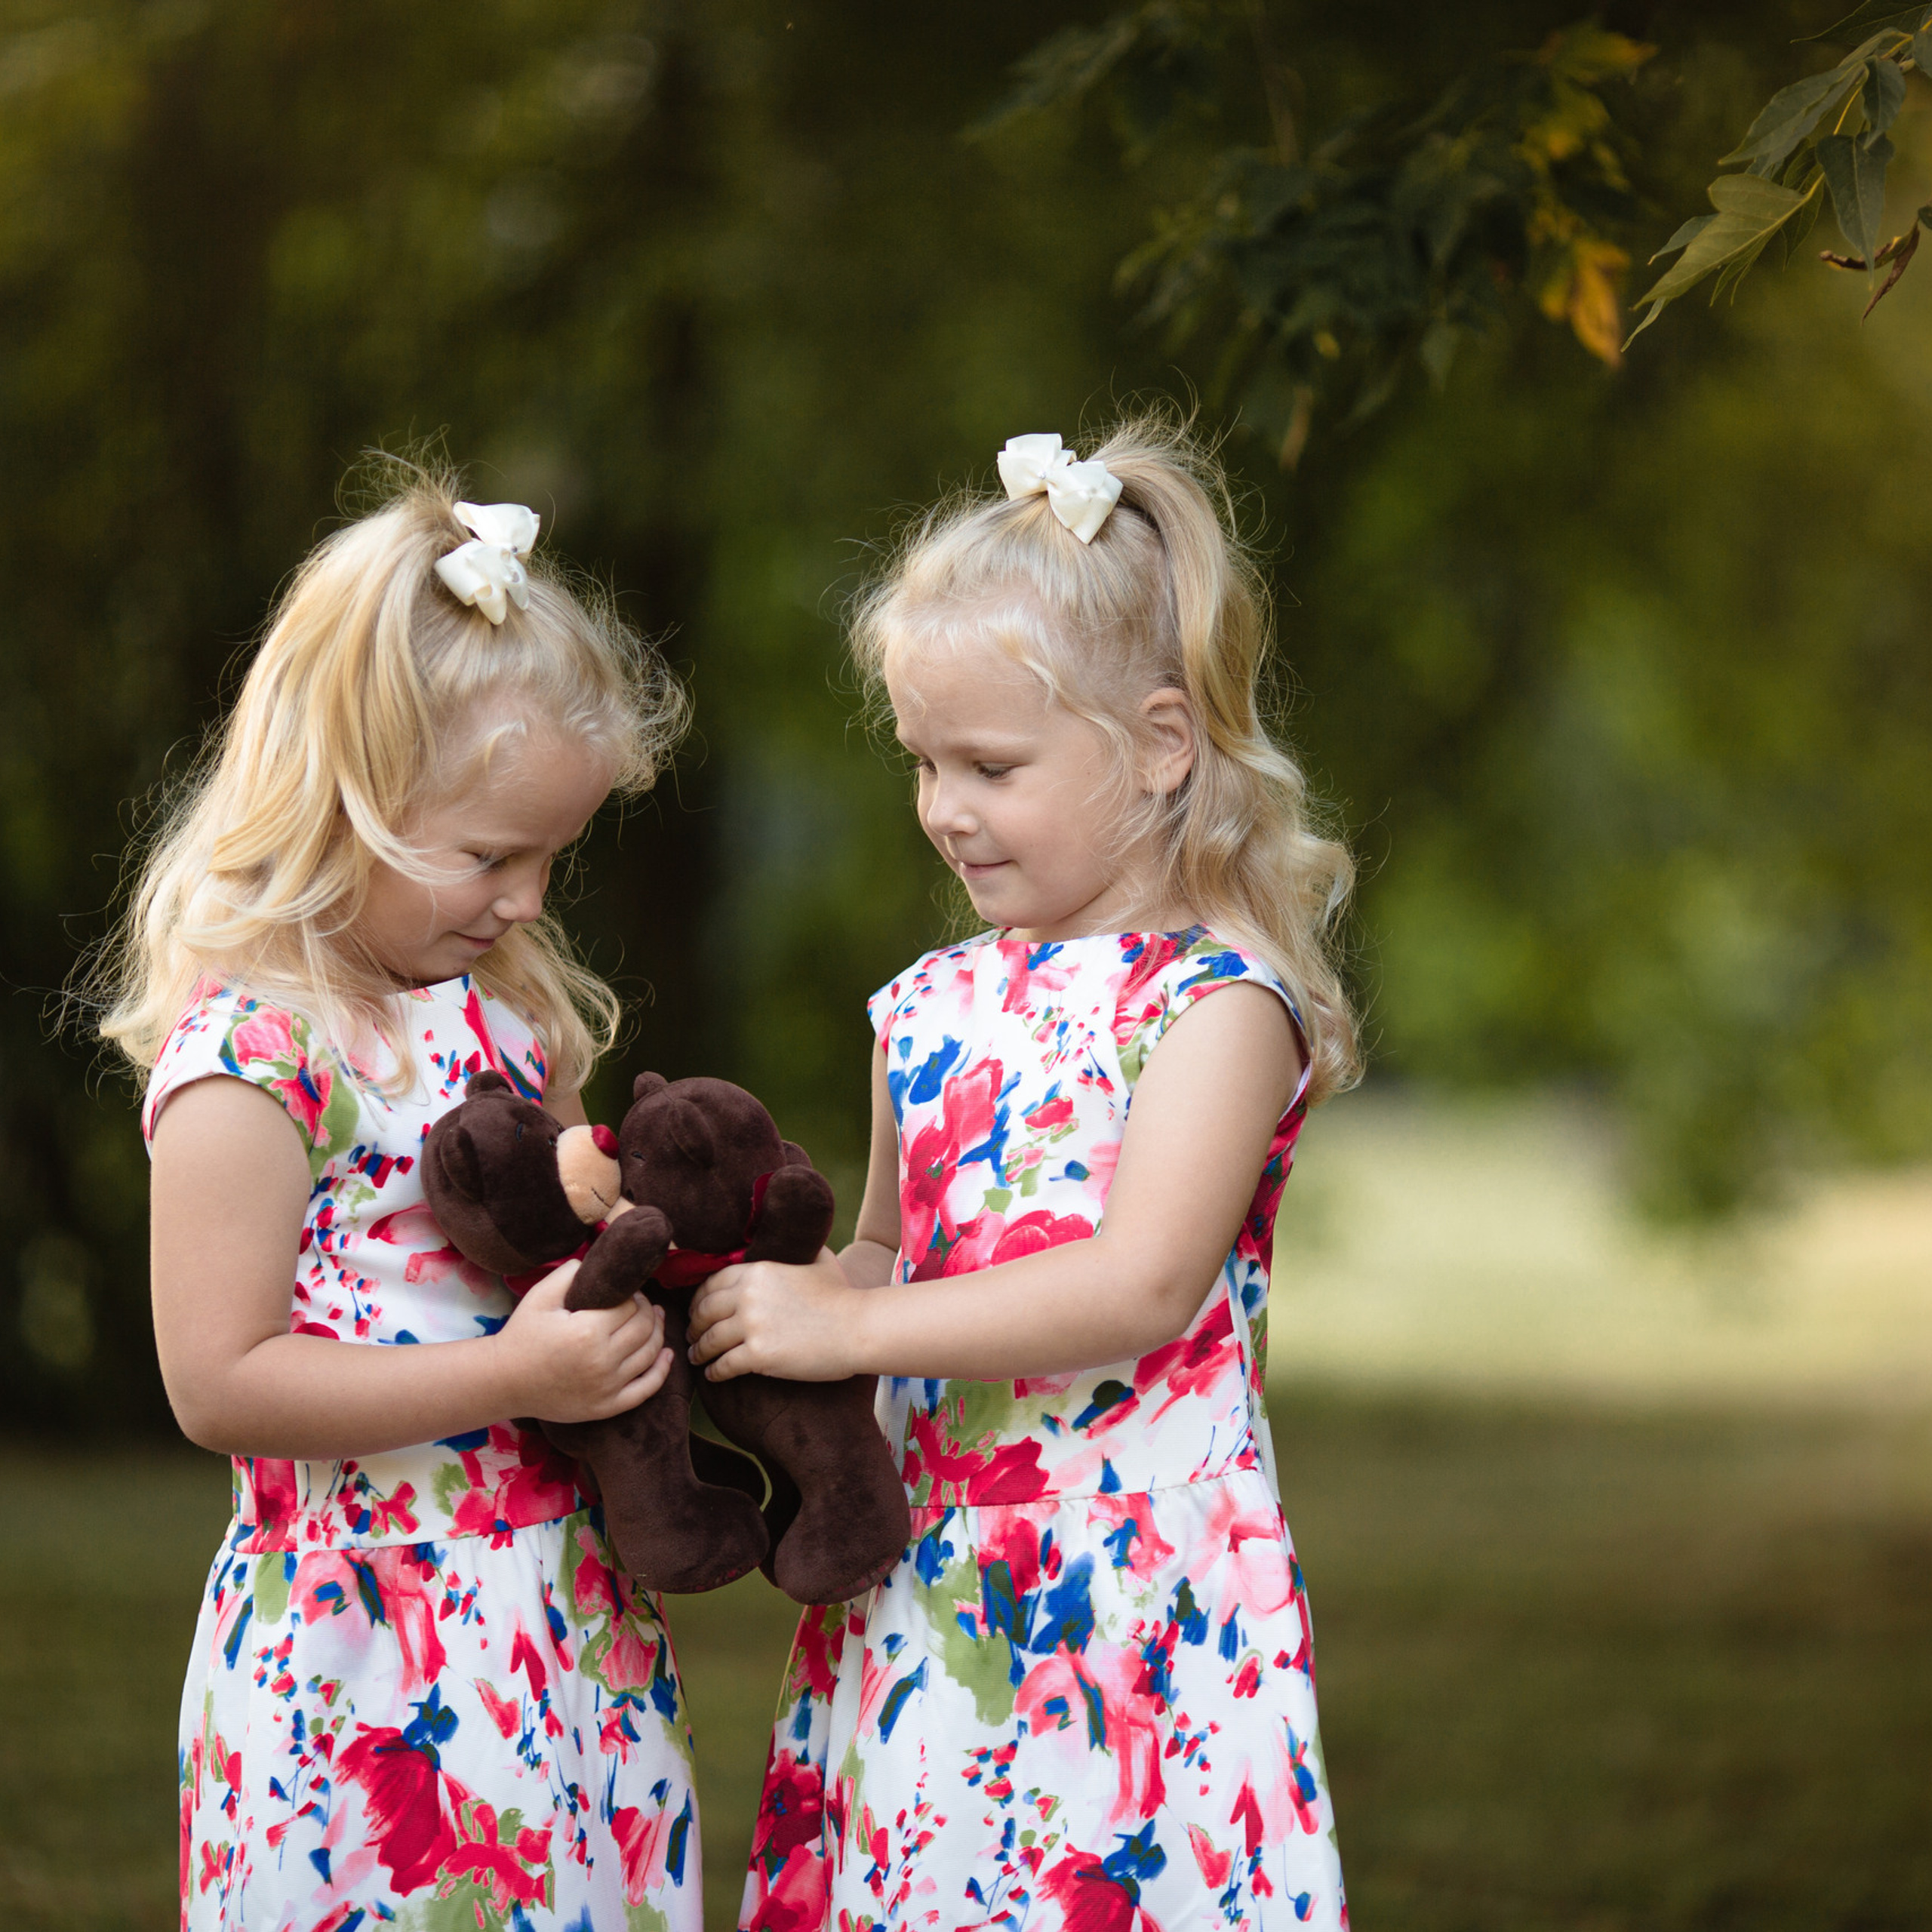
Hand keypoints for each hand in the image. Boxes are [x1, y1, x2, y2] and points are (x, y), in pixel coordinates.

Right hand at [495, 1260, 673, 1421]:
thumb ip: (571, 1273)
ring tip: (655, 1320)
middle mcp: (602, 1361)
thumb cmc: (522, 1335)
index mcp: (587, 1331)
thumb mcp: (540, 1296)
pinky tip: (667, 1355)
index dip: (634, 1295)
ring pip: (651, 1354)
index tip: (628, 1291)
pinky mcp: (606, 1406)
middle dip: (649, 1311)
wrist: (504, 1381)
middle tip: (643, 1303)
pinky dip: (662, 1371)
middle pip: (645, 1328)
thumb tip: (600, 1262)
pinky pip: (647, 1389)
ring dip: (658, 1333)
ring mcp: (606, 1387)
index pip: (630, 1306)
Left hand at [687, 1250, 865, 1381]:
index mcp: (758, 1270)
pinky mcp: (759, 1355)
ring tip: (697, 1357)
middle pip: (705, 1311)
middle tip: (692, 1334)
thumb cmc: (842, 1294)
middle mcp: (749, 1296)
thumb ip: (793, 1249)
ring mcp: (752, 1326)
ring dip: (699, 1350)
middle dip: (694, 1324)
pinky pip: (723, 1365)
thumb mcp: (816, 1258)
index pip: (713, 1282)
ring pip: (709, 1340)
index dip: (700, 1297)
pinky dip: (714, 1372)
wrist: (858, 1328)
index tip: (698, 1308)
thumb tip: (787, 1239)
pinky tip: (713, 1375)